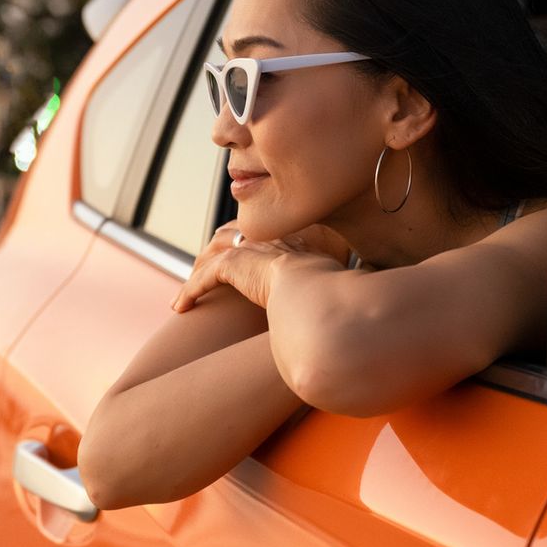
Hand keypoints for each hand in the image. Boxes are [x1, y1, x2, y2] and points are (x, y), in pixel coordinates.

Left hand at [172, 221, 348, 312]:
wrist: (320, 292)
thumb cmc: (336, 291)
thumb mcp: (340, 283)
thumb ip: (341, 283)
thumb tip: (367, 290)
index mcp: (294, 242)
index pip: (263, 240)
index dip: (247, 249)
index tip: (238, 259)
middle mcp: (269, 240)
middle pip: (232, 239)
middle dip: (216, 255)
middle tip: (202, 273)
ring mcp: (250, 249)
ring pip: (214, 258)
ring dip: (198, 276)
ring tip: (185, 295)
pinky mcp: (234, 264)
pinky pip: (206, 277)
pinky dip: (190, 290)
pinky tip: (180, 307)